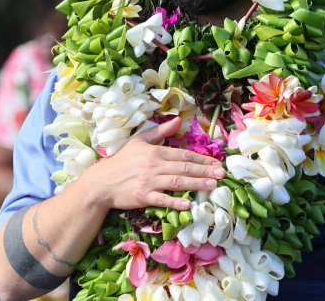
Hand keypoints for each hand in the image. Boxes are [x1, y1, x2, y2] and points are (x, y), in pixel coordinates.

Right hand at [78, 117, 224, 211]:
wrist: (102, 181)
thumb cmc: (122, 160)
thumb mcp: (139, 141)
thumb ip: (160, 132)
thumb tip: (178, 120)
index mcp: (155, 152)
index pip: (183, 155)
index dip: (202, 159)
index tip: (217, 163)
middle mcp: (154, 166)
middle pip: (184, 168)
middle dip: (205, 171)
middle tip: (222, 174)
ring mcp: (149, 182)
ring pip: (177, 182)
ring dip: (197, 184)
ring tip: (213, 186)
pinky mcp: (143, 196)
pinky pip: (162, 199)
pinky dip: (175, 202)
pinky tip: (188, 204)